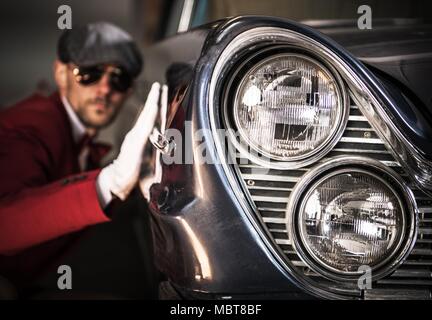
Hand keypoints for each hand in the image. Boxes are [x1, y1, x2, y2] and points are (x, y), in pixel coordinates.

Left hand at [97, 82, 167, 204]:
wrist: (114, 181)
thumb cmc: (126, 179)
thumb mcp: (137, 178)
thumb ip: (148, 176)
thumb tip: (159, 178)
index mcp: (136, 145)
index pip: (146, 125)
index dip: (152, 113)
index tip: (156, 100)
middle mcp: (133, 137)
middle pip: (145, 115)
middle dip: (152, 100)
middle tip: (157, 86)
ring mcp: (133, 136)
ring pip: (145, 116)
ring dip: (152, 103)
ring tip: (158, 92)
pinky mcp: (135, 138)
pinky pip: (145, 122)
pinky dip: (150, 113)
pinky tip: (155, 109)